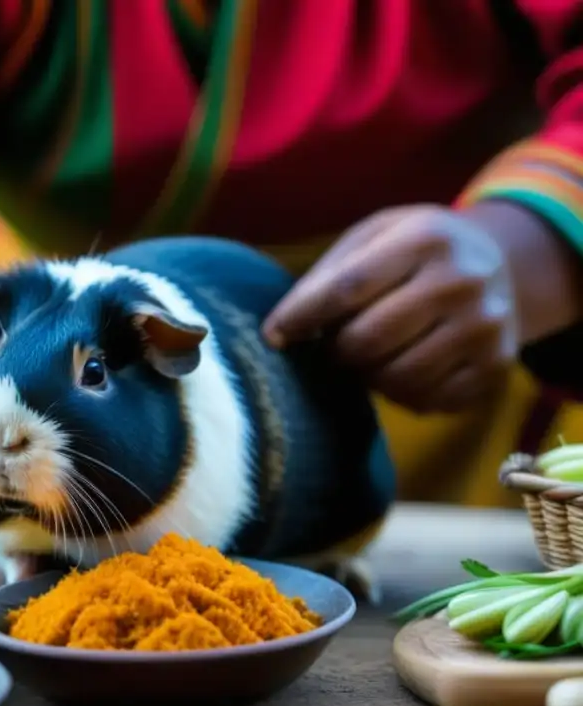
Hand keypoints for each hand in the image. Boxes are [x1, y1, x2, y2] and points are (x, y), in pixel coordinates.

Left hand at [261, 204, 518, 412]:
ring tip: (364, 358)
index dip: (301, 317)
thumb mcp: (372, 238)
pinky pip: (427, 400)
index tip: (273, 337)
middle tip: (331, 346)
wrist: (499, 262)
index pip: (347, 288)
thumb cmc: (413, 251)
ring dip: (365, 376)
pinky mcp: (496, 367)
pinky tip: (398, 371)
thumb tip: (278, 332)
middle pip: (367, 340)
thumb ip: (326, 278)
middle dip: (335, 350)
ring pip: (395, 378)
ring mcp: (485, 327)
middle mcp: (462, 281)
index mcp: (425, 238)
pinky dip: (400, 394)